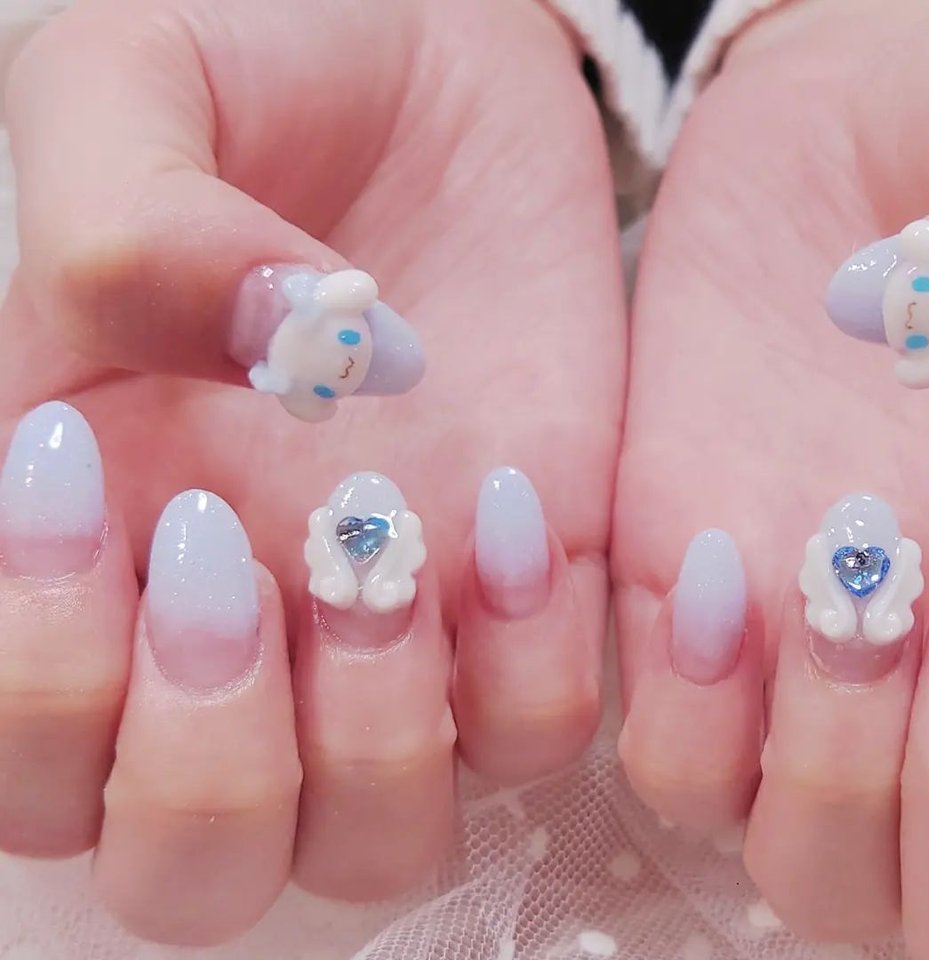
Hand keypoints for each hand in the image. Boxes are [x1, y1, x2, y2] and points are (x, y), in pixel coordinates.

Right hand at [0, 0, 622, 944]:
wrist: (445, 50)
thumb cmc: (265, 53)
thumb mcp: (137, 86)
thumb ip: (129, 230)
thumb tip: (265, 357)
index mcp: (87, 534)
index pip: (22, 755)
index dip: (42, 686)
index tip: (101, 487)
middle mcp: (235, 619)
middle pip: (190, 860)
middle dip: (209, 765)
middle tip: (234, 560)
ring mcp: (393, 626)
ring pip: (372, 838)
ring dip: (378, 741)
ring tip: (390, 536)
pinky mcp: (534, 590)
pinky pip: (540, 728)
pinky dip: (535, 663)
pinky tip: (528, 502)